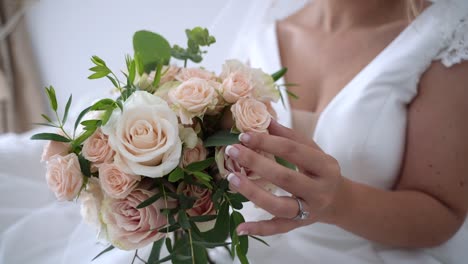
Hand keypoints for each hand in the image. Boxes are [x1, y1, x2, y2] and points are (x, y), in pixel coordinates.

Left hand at [224, 119, 346, 235]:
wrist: (339, 201)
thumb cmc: (321, 171)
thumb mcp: (313, 151)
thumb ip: (289, 136)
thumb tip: (264, 119)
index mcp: (325, 166)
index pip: (293, 151)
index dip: (267, 142)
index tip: (244, 135)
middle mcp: (319, 190)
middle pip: (285, 178)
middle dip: (256, 163)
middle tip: (232, 151)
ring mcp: (309, 211)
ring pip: (279, 205)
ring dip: (253, 192)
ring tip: (231, 178)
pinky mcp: (298, 225)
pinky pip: (277, 229)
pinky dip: (259, 229)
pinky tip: (240, 228)